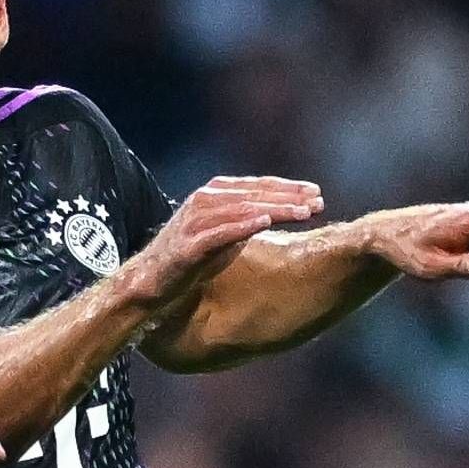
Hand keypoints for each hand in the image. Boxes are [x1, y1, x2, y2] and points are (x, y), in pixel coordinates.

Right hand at [121, 176, 325, 316]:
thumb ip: (245, 219)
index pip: (258, 186)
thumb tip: (278, 216)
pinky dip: (243, 226)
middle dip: (289, 196)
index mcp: (214, 194)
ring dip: (275, 209)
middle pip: (255, 194)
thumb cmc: (190, 259)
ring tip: (303, 212)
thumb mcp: (223, 233)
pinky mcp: (190, 245)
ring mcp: (196, 221)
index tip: (316, 193)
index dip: (288, 188)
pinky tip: (266, 224)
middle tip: (318, 201)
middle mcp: (205, 201)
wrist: (150, 281)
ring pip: (243, 209)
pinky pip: (221, 232)